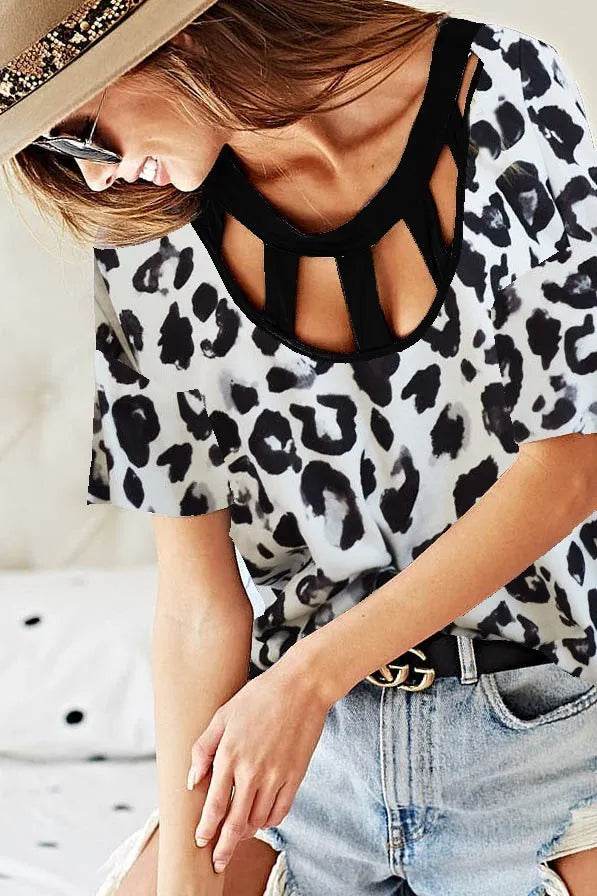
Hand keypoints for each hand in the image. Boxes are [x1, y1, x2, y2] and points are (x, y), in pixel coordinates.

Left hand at [186, 652, 331, 874]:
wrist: (301, 687)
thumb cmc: (259, 696)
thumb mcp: (223, 714)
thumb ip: (203, 748)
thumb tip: (193, 780)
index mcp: (230, 755)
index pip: (214, 805)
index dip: (206, 829)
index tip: (201, 843)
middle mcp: (252, 771)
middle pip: (236, 822)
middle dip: (224, 846)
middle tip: (217, 862)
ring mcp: (276, 775)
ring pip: (258, 820)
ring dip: (247, 832)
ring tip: (239, 836)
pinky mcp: (295, 776)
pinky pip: (281, 810)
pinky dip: (270, 821)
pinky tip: (262, 820)